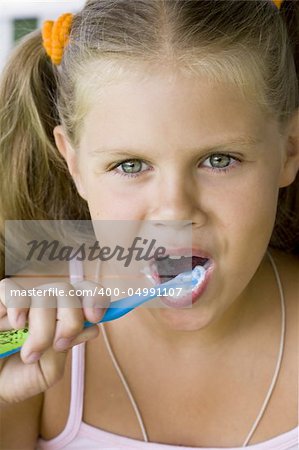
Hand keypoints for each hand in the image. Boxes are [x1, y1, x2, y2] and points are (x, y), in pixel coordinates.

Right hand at [0, 277, 109, 403]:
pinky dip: (17, 306)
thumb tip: (92, 328)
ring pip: (44, 295)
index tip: (94, 318)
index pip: (86, 292)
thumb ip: (68, 348)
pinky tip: (16, 325)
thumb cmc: (20, 377)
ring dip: (43, 328)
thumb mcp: (49, 370)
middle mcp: (45, 303)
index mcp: (63, 315)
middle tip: (58, 345)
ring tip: (31, 354)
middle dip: (70, 320)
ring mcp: (23, 302)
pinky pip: (10, 289)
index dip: (95, 298)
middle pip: (68, 291)